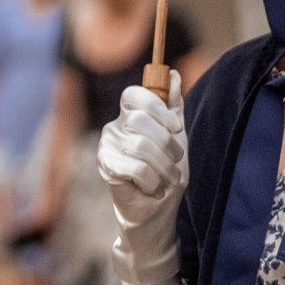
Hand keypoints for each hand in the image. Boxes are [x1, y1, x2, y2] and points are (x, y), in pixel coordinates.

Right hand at [100, 85, 189, 284]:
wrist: (160, 209)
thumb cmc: (168, 171)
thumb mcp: (178, 136)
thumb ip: (174, 106)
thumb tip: (174, 75)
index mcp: (130, 115)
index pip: (134, 94)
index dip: (157, 108)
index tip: (175, 127)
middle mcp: (114, 128)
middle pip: (139, 121)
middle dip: (166, 144)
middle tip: (174, 160)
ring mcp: (107, 149)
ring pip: (139, 145)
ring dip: (163, 165)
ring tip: (167, 177)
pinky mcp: (106, 171)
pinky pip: (133, 168)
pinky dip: (152, 180)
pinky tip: (152, 188)